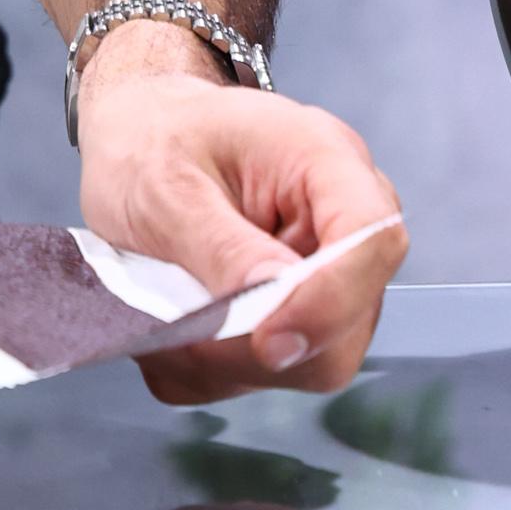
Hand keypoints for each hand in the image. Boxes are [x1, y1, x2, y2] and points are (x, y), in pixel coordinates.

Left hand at [76, 26, 404, 403]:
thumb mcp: (164, 185)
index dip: (330, 302)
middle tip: (180, 327)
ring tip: (165, 314)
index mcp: (324, 159)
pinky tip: (175, 324)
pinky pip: (269, 374)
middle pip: (349, 324)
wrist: (138, 134)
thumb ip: (222, 248)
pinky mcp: (299, 317)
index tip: (267, 340)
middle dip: (262, 346)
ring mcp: (328, 276)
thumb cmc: (152, 139)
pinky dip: (212, 368)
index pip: (372, 240)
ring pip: (312, 361)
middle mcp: (341, 221)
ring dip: (228, 359)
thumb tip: (275, 315)